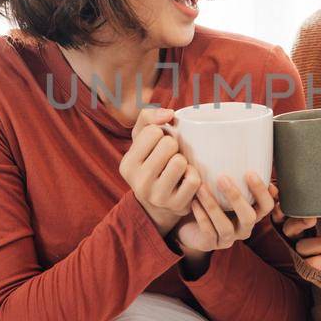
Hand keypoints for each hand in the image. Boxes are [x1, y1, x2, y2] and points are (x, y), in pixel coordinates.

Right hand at [119, 104, 199, 235]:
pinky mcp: (177, 205)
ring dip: (183, 161)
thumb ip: (148, 117)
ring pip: (180, 162)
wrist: (157, 203)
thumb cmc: (150, 161)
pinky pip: (193, 180)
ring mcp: (157, 197)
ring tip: (176, 168)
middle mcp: (139, 182)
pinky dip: (193, 175)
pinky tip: (185, 179)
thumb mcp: (141, 139)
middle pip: (168, 145)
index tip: (157, 145)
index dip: (161, 133)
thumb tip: (169, 114)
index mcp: (127, 164)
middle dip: (173, 146)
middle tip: (169, 156)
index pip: (152, 131)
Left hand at [172, 172, 275, 256]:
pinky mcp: (210, 245)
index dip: (261, 191)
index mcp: (252, 213)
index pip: (266, 205)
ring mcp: (227, 239)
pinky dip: (201, 216)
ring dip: (213, 205)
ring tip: (201, 187)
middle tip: (222, 178)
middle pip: (249, 217)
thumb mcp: (223, 188)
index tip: (249, 172)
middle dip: (236, 197)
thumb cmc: (211, 199)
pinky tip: (193, 202)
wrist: (187, 223)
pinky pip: (208, 232)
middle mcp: (244, 228)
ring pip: (225, 226)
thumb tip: (248, 156)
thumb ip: (236, 176)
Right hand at [271, 197, 320, 273]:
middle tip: (312, 218)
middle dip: (300, 223)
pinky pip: (309, 265)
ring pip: (303, 247)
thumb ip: (318, 197)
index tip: (282, 206)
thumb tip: (301, 182)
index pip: (281, 214)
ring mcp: (298, 250)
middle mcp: (292, 235)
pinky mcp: (307, 265)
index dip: (279, 211)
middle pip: (290, 229)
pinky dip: (320, 262)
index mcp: (292, 219)